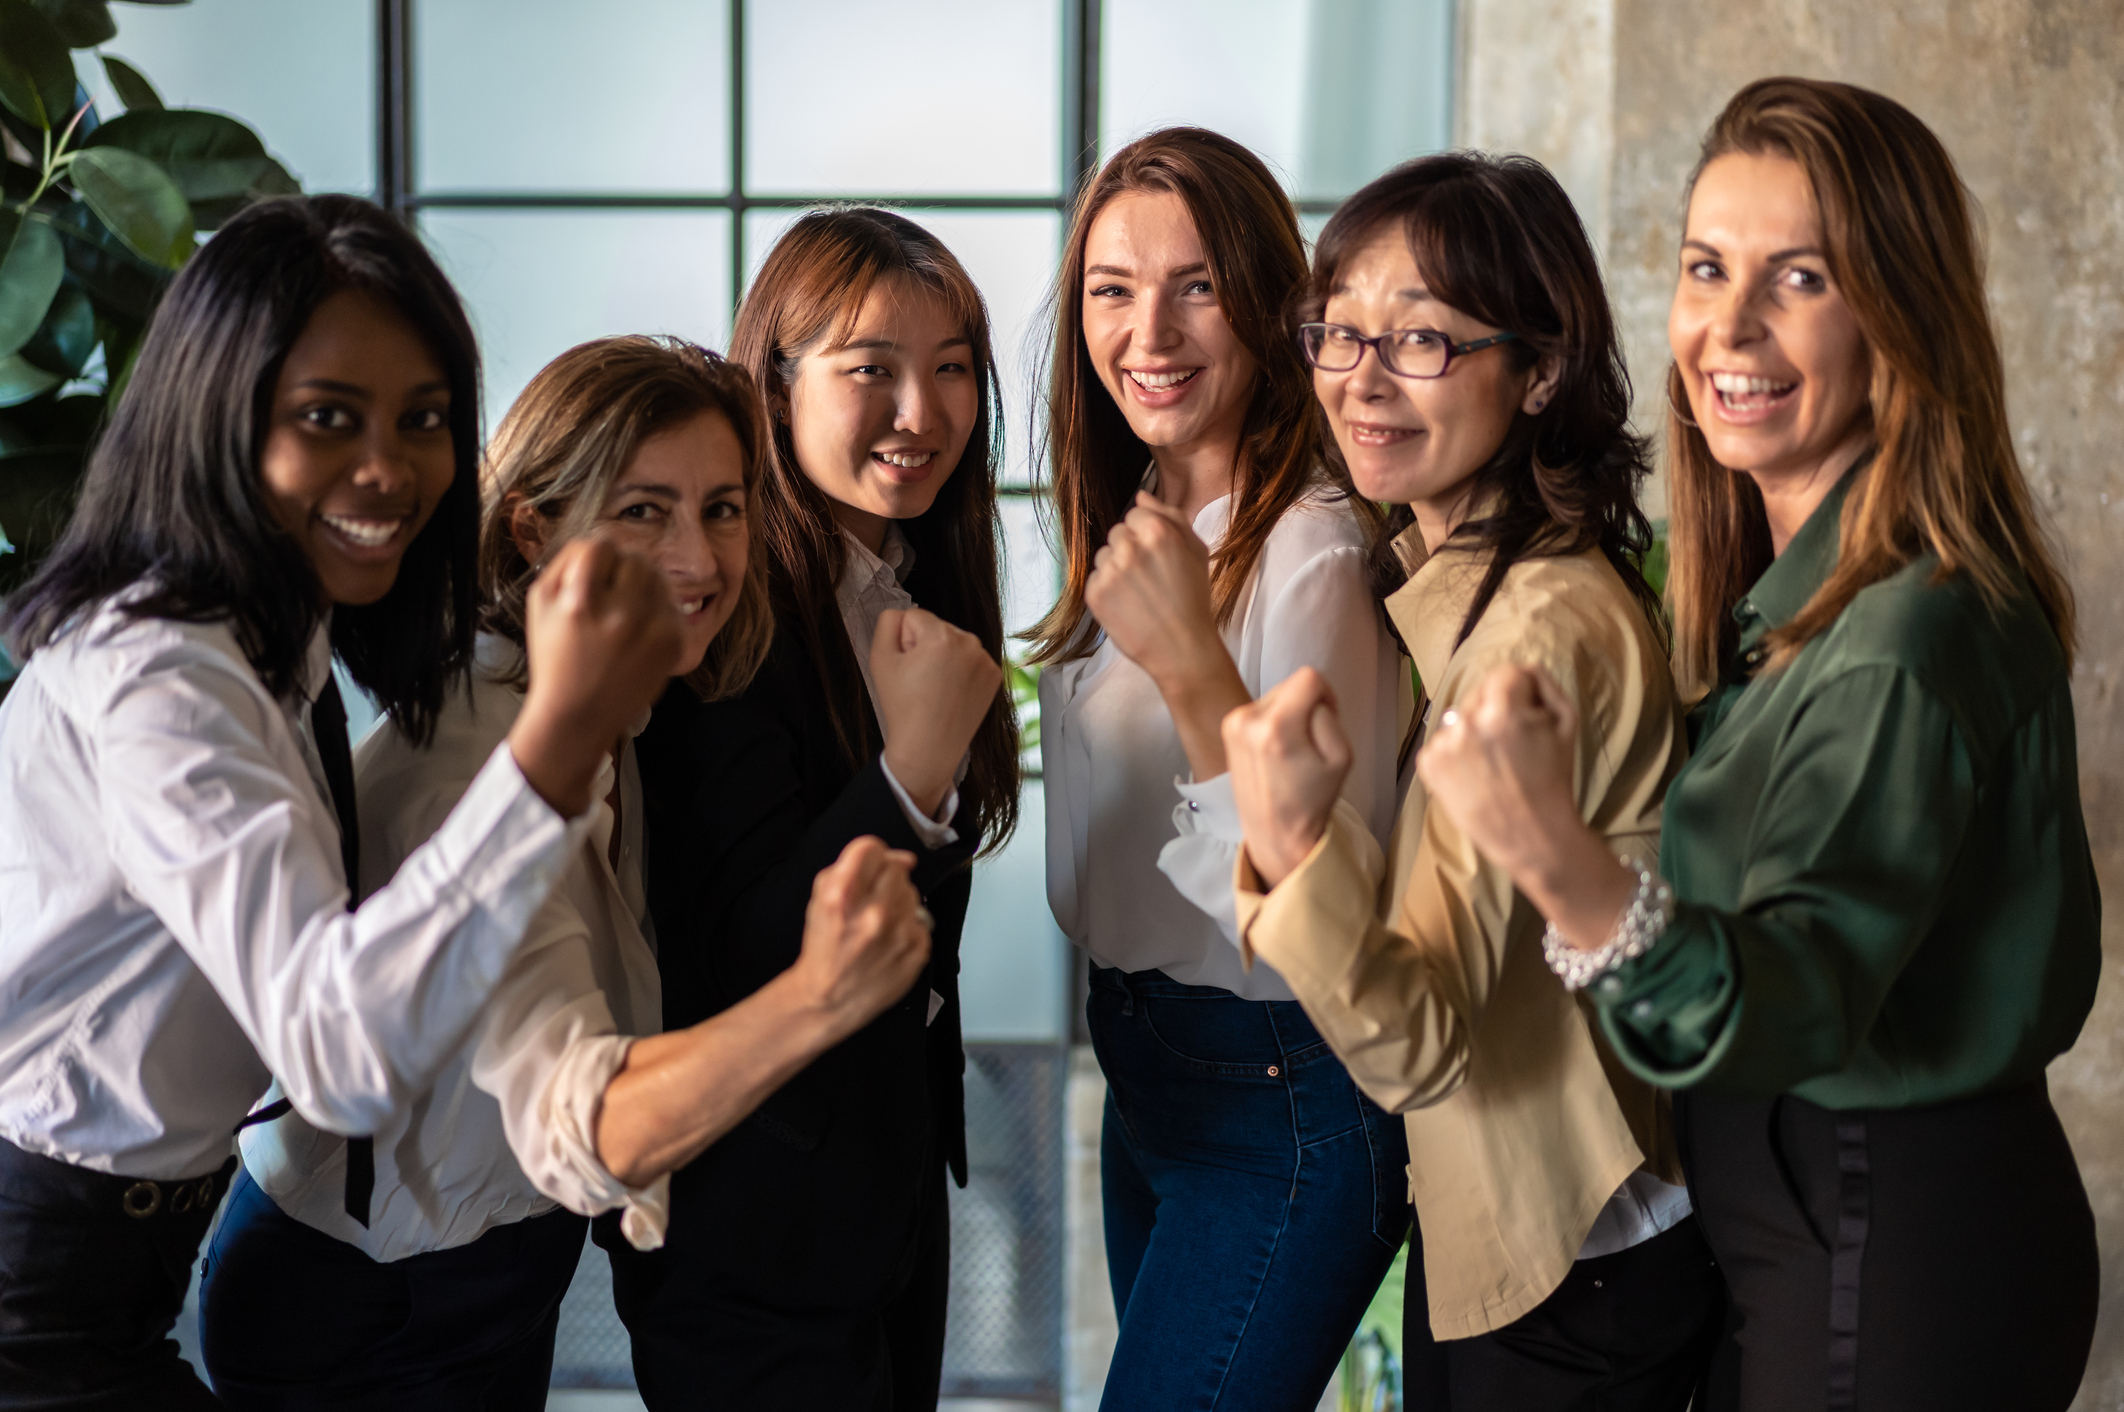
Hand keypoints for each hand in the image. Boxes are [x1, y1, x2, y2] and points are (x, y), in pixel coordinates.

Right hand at [510, 537, 682, 815]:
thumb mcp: (541, 603)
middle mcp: (620, 615)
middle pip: (636, 558)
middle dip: (623, 568)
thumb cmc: (556, 656)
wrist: (580, 714)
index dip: (597, 554)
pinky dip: (658, 608)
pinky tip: (640, 628)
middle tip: (611, 590)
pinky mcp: (673, 643)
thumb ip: (567, 561)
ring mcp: (652, 630)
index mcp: (581, 603)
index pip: (602, 545)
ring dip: (643, 584)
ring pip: (658, 576)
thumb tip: (601, 537)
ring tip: (625, 609)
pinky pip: (672, 603)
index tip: (595, 570)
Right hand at [792, 836, 931, 1035]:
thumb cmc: (825, 948)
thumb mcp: (820, 898)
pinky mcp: (917, 950)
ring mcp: (899, 932)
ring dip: (898, 903)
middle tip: (871, 902)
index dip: (870, 856)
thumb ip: (852, 865)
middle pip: (897, 869)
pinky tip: (890, 940)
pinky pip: (923, 920)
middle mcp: (873, 912)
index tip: (868, 868)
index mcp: (842, 895)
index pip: (873, 848)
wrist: (829, 998)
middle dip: (884, 881)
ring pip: (912, 893)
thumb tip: (903, 858)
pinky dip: (908, 927)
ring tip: (879, 924)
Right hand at [870, 607, 1001, 817]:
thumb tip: (902, 614)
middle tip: (920, 681)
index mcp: (942, 635)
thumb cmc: (902, 707)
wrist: (929, 748)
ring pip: (954, 644)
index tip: (906, 668)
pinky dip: (961, 672)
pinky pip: (971, 661)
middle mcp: (970, 642)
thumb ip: (887, 623)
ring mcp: (986, 660)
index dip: (904, 641)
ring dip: (944, 658)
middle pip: (937, 629)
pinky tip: (952, 693)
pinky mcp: (994, 676)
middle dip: (926, 647)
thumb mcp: (880, 659)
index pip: (914, 617)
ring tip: (936, 689)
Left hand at [1085, 492, 1250, 777]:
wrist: (1183, 649)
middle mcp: (1130, 547)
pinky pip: (1094, 580)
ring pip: (1103, 556)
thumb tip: (1140, 496)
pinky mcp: (1094, 594)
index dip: (1147, 537)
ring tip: (1140, 594)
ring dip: (1116, 570)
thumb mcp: (1196, 550)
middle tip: (1150, 579)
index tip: (1159, 559)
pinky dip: (1107, 592)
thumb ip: (1170, 515)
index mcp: (1158, 530)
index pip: (1135, 515)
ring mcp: (1109, 571)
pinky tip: (1128, 606)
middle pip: (1117, 533)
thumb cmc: (1193, 599)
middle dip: (1130, 551)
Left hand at [1223, 668, 1353, 886]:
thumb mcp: (1340, 756)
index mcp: (1276, 726)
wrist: (1274, 832)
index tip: (1325, 723)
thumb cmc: (1311, 800)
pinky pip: (1262, 709)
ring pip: (1277, 696)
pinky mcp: (1228, 729)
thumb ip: (1327, 715)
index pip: (1309, 677)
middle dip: (1305, 706)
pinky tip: (1275, 752)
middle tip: (1307, 745)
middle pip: (1291, 684)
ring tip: (1289, 752)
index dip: (1327, 696)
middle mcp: (1247, 719)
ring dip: (1289, 714)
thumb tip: (1310, 699)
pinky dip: (1273, 722)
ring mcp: (1233, 723)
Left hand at [1416, 664, 1632, 948]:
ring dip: (1474, 731)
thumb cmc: (1553, 780)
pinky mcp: (1427, 765)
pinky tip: (1476, 775)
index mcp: (1502, 709)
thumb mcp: (1566, 724)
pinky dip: (1457, 754)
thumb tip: (1526, 666)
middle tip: (1513, 746)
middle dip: (1496, 710)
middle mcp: (1465, 722)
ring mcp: (1442, 745)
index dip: (1522, 691)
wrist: (1530, 836)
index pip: (1506, 673)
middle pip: (1479, 693)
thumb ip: (1546, 685)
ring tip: (1494, 763)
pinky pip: (1443, 743)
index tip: (1528, 713)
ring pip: (1460, 718)